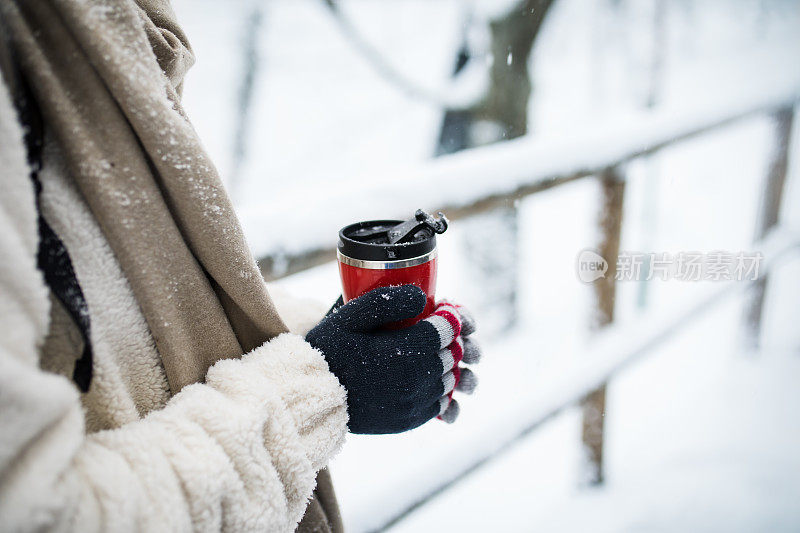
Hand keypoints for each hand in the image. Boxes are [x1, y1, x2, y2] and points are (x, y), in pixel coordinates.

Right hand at [306, 285, 480, 433]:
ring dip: (449, 364)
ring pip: (450, 380)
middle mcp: (414, 381)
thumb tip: (422, 297)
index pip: (444, 330)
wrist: (312, 397)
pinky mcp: (409, 421)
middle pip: (451, 354)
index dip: (448, 317)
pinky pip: (440, 404)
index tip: (443, 309)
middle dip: (451, 338)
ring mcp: (413, 404)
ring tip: (436, 352)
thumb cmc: (329, 351)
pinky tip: (431, 378)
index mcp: (403, 352)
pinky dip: (442, 389)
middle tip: (441, 328)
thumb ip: (387, 301)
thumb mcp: (350, 316)